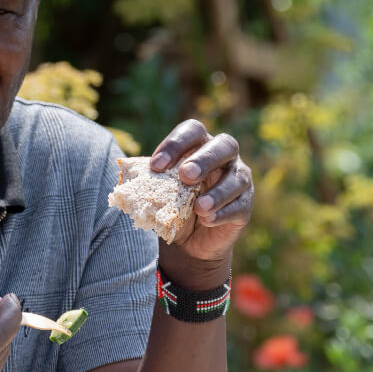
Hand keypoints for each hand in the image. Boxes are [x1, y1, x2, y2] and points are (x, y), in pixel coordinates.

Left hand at [149, 119, 253, 268]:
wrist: (186, 240)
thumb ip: (149, 178)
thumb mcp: (157, 189)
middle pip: (224, 145)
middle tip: (185, 175)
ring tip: (198, 207)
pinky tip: (207, 220)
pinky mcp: (245, 205)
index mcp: (199, 145)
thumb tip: (127, 174)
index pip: (193, 131)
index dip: (176, 144)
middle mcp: (224, 156)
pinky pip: (240, 206)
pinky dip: (223, 212)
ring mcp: (239, 179)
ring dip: (217, 192)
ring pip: (237, 178)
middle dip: (204, 159)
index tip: (156, 166)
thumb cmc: (170, 203)